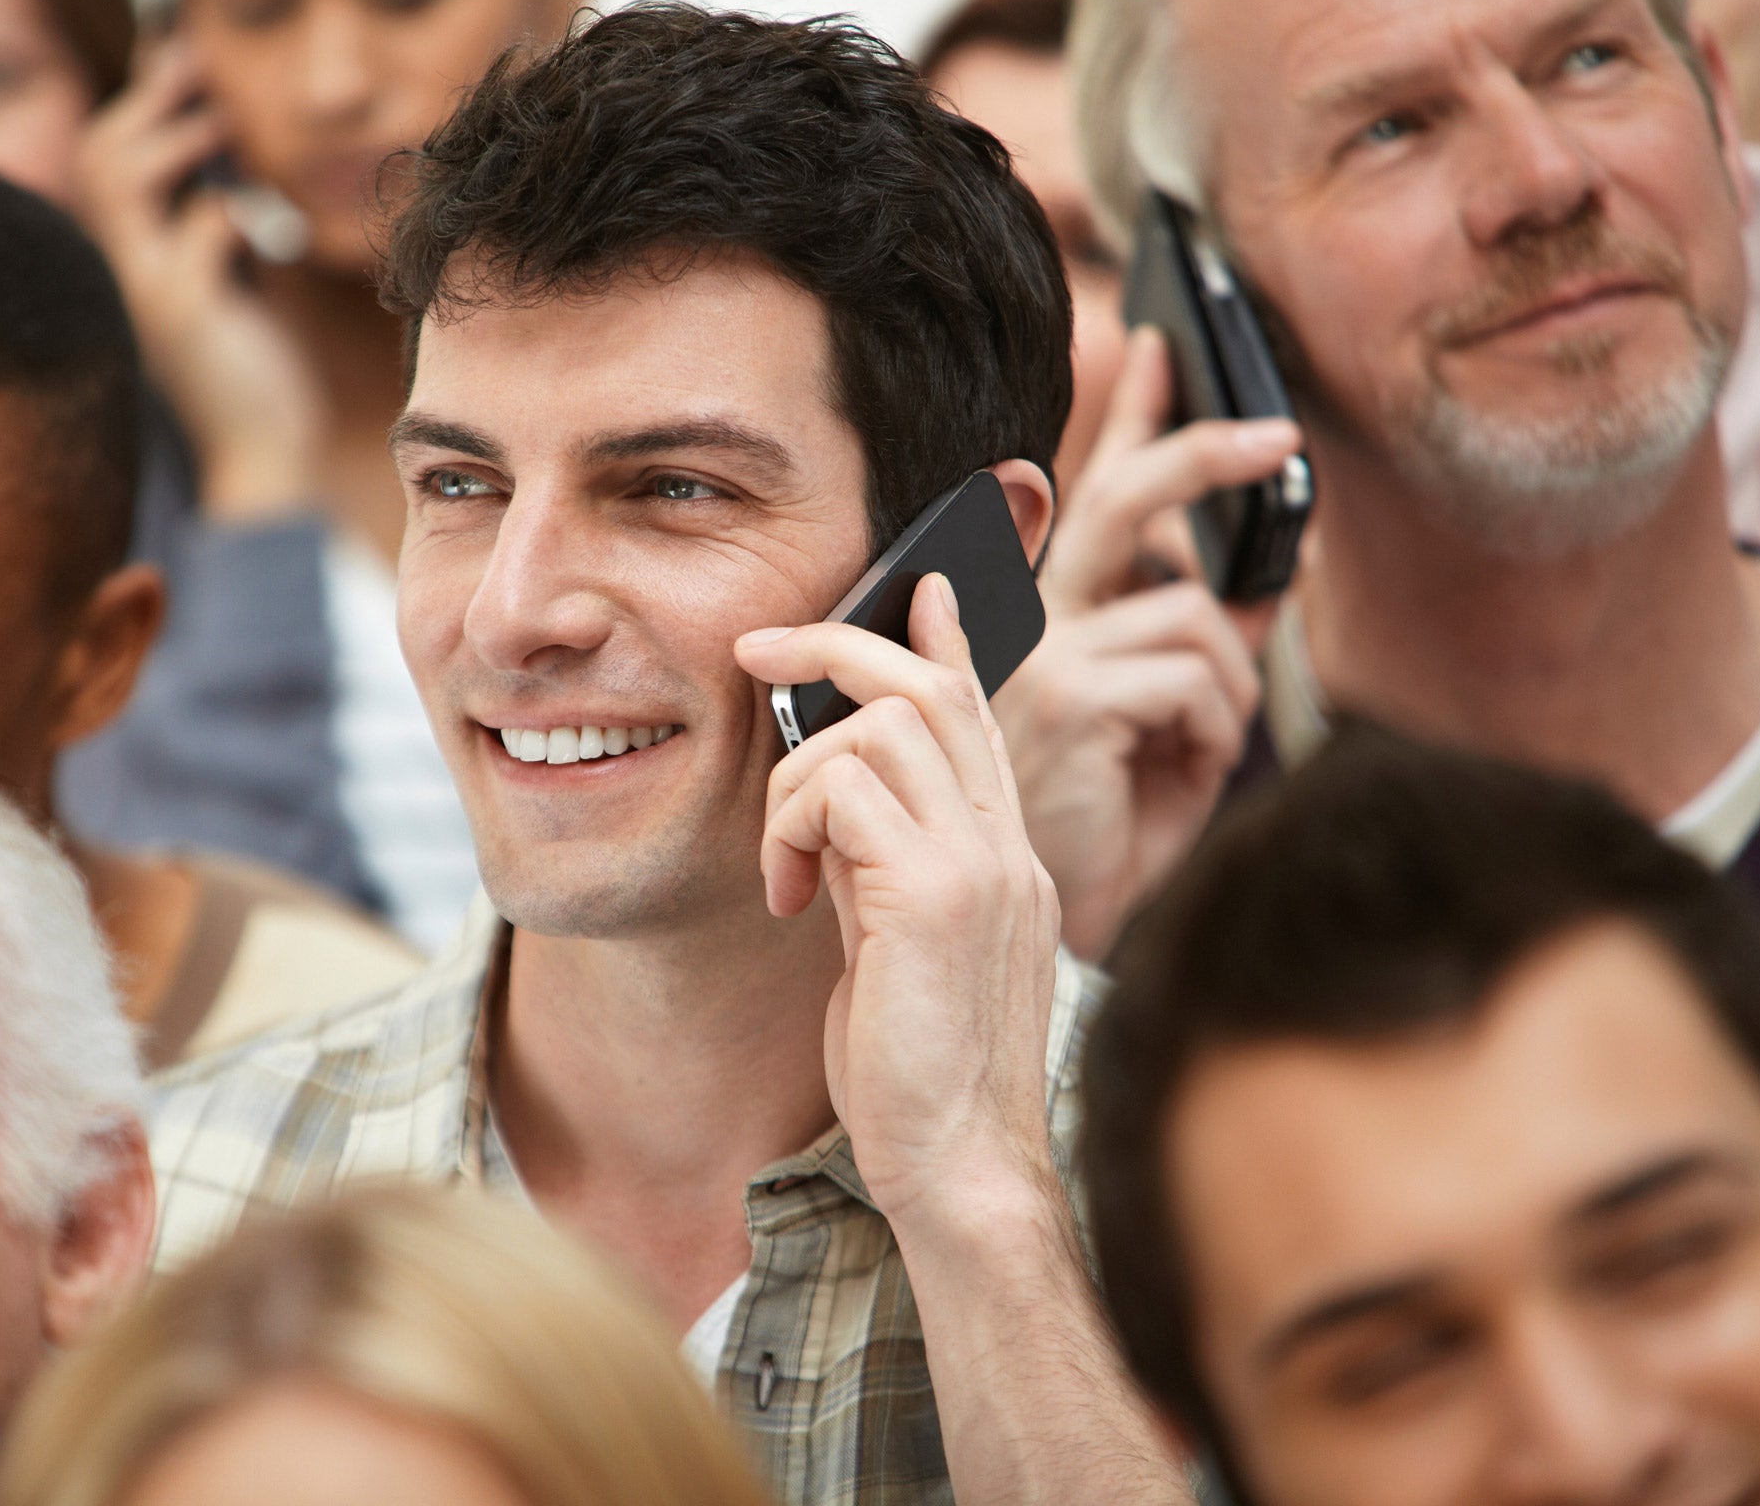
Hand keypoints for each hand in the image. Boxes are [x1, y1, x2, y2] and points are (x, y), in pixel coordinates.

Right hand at [78, 40, 325, 521]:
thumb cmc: (257, 373)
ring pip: (123, 177)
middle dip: (152, 102)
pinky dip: (233, 214)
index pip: (104, 161)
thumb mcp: (235, 286)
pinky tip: (264, 234)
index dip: (140, 106)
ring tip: (226, 129)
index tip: (183, 66)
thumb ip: (220, 229)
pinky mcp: (186, 314)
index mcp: (132, 261)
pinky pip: (199, 228)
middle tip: (203, 74)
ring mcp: (147, 291)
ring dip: (180, 139)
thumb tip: (233, 164)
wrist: (267, 455)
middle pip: (99, 153)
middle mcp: (125, 272)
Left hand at [734, 576, 1060, 1229]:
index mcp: (1002, 855)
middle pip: (930, 687)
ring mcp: (981, 864)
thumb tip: (827, 808)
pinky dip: (790, 826)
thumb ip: (878, 867)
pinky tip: (784, 896)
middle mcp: (1004, 845)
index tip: (917, 588)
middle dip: (836, 644)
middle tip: (755, 650)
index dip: (944, 640)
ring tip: (781, 862)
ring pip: (880, 725)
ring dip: (796, 776)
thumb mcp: (896, 947)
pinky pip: (844, 790)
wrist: (962, 1170)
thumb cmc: (920, 1074)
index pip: (980, 713)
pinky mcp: (938, 896)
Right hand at [992, 329, 1293, 958]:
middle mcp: (1027, 626)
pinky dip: (1218, 729)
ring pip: (1192, 614)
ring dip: (1232, 684)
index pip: (1083, 498)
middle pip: (1117, 501)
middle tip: (1276, 435)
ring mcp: (1042, 657)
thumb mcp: (1162, 736)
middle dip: (1197, 452)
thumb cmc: (1091, 837)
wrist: (1029, 933)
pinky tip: (1181, 775)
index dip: (1126, 422)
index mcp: (1040, 623)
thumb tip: (1270, 586)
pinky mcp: (1069, 698)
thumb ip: (1199, 655)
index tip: (1163, 352)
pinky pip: (1196, 677)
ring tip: (1203, 748)